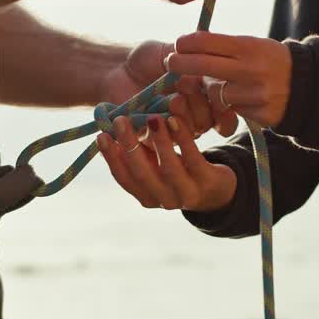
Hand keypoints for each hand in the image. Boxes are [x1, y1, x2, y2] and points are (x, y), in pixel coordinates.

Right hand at [97, 114, 237, 211]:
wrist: (217, 190)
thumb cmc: (177, 170)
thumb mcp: (154, 165)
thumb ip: (136, 154)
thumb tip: (108, 132)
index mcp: (146, 197)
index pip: (124, 179)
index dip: (111, 158)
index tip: (102, 135)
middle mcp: (165, 200)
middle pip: (143, 174)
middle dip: (130, 146)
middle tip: (121, 120)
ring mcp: (187, 193)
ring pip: (169, 168)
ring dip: (159, 142)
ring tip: (152, 117)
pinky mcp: (208, 182)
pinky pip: (193, 158)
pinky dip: (183, 139)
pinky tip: (174, 121)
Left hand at [99, 40, 239, 137]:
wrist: (114, 71)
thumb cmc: (145, 60)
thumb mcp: (172, 52)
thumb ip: (194, 56)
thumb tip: (213, 60)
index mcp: (202, 95)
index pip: (224, 110)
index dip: (224, 104)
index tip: (213, 86)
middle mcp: (192, 115)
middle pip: (209, 121)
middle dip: (200, 103)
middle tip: (185, 84)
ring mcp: (174, 129)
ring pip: (191, 133)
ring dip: (185, 116)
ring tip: (172, 100)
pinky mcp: (154, 140)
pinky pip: (165, 142)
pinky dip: (163, 127)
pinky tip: (155, 114)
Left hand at [166, 32, 292, 126]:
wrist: (308, 87)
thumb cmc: (271, 61)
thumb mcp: (254, 45)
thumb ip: (225, 47)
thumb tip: (188, 45)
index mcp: (249, 47)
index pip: (208, 41)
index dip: (187, 43)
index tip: (178, 44)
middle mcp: (251, 70)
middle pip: (203, 66)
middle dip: (181, 64)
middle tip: (169, 63)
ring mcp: (255, 94)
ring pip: (215, 94)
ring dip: (209, 91)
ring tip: (214, 84)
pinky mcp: (259, 114)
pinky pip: (231, 110)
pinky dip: (228, 105)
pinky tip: (238, 98)